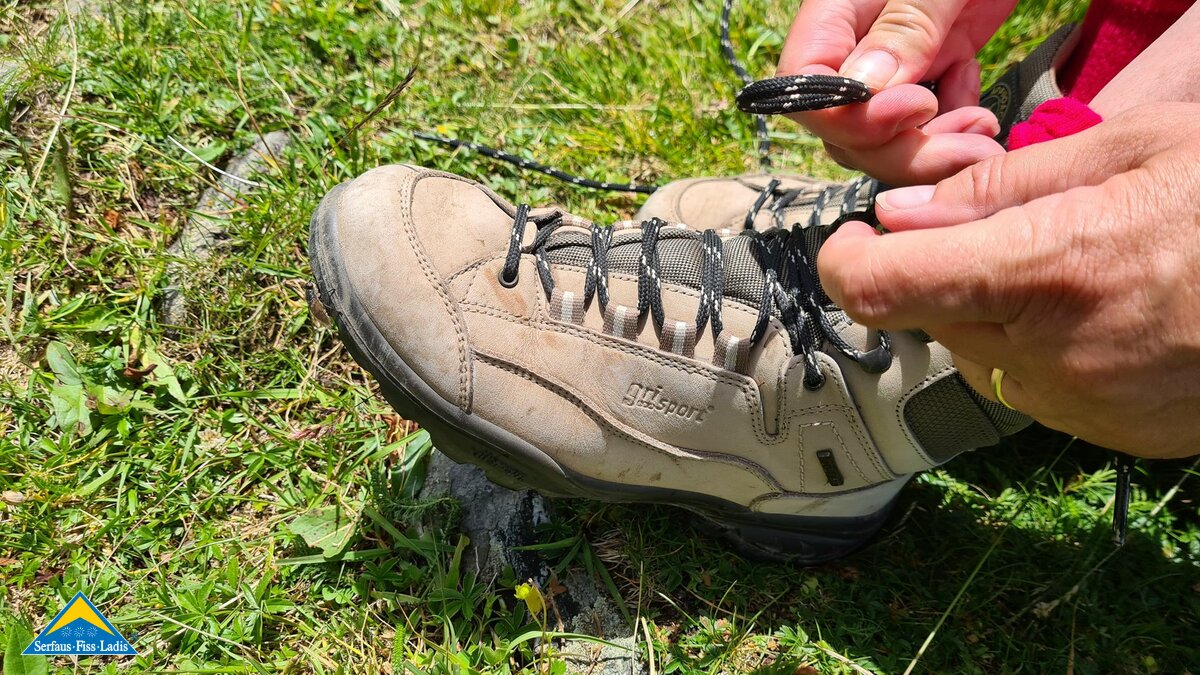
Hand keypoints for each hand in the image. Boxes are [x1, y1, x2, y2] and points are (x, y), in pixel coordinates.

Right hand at [777, 0, 1015, 184]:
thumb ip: (907, 24)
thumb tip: (866, 91)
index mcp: (835, 12)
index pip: (804, 88)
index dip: (850, 118)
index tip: (916, 107)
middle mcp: (854, 45)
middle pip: (846, 132)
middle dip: (904, 151)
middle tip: (971, 146)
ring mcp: (893, 61)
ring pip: (884, 140)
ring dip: (934, 151)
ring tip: (985, 133)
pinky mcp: (932, 67)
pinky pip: (924, 126)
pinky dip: (953, 127)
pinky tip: (979, 96)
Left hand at [817, 103, 1199, 457]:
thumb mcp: (1130, 149)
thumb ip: (999, 187)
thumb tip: (901, 216)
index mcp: (1047, 269)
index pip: (880, 287)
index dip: (846, 260)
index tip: (854, 238)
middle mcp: (1050, 352)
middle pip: (924, 316)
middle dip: (935, 271)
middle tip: (996, 232)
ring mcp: (1080, 404)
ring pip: (973, 352)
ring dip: (987, 309)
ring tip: (1071, 269)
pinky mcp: (1106, 433)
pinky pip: (1028, 386)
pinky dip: (1035, 348)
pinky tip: (1100, 313)